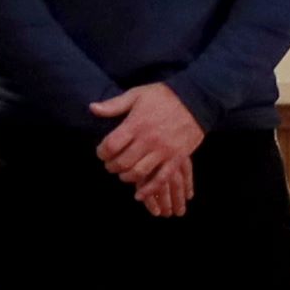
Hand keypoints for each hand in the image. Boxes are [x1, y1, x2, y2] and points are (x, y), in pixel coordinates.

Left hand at [90, 82, 203, 210]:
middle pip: (122, 162)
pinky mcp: (177, 159)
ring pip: (139, 172)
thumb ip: (114, 104)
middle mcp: (148, 140)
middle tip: (110, 165)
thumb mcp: (136, 94)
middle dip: (112, 166)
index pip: (111, 145)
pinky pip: (161, 179)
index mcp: (136, 124)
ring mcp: (164, 151)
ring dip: (126, 177)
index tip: (101, 153)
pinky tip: (139, 195)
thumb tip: (92, 108)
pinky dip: (149, 190)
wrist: (196, 101)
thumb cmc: (164, 96)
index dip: (101, 152)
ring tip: (123, 174)